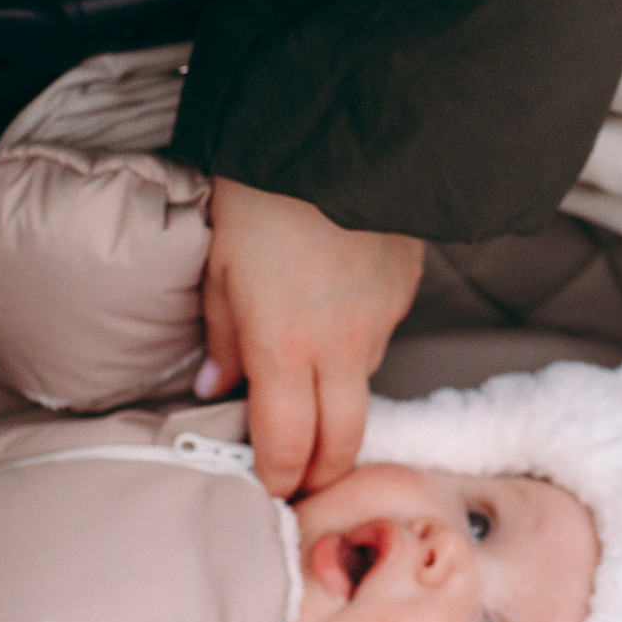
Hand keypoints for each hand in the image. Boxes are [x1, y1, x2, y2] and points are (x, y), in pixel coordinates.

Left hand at [200, 176, 424, 496]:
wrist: (337, 133)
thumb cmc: (261, 194)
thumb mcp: (218, 265)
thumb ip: (221, 335)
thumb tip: (214, 386)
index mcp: (284, 347)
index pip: (289, 447)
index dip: (279, 479)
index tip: (268, 488)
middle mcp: (341, 346)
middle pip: (343, 442)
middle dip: (320, 470)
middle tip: (299, 475)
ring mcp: (381, 320)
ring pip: (362, 387)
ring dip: (337, 400)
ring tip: (308, 382)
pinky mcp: (406, 290)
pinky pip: (379, 337)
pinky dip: (356, 344)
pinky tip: (334, 313)